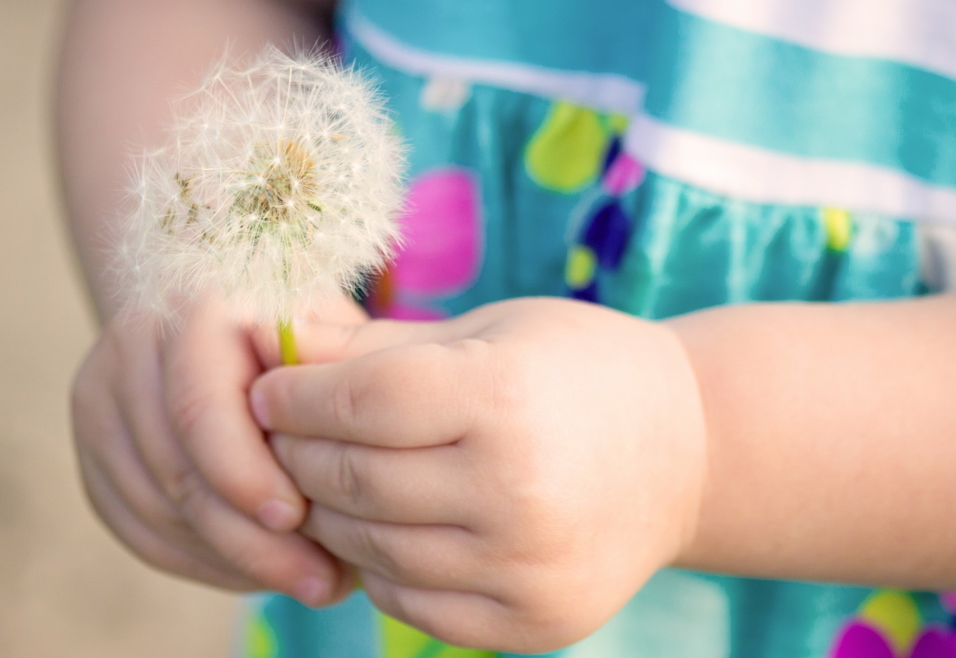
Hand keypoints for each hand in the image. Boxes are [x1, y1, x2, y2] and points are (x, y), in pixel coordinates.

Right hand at [70, 296, 362, 604]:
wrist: (226, 309)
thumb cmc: (302, 329)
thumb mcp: (333, 336)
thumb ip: (337, 385)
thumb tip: (355, 466)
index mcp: (196, 305)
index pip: (199, 407)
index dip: (244, 474)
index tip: (298, 520)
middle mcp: (134, 343)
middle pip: (176, 469)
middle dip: (249, 540)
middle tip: (320, 581)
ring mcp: (101, 395)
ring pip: (155, 508)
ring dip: (231, 560)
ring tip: (304, 579)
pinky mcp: (94, 449)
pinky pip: (138, 528)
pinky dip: (200, 562)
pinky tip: (254, 571)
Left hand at [248, 298, 707, 651]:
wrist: (688, 451)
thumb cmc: (573, 369)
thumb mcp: (484, 332)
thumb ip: (374, 346)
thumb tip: (272, 339)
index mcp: (504, 397)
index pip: (359, 402)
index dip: (295, 397)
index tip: (267, 392)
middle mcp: (518, 489)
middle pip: (356, 480)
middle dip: (297, 456)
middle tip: (277, 437)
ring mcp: (527, 567)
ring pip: (372, 548)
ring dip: (327, 516)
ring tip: (320, 482)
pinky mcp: (534, 623)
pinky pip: (412, 604)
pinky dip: (379, 568)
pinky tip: (381, 530)